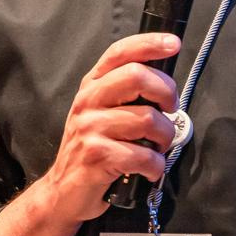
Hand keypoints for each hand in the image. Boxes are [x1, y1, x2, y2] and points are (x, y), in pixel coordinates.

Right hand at [29, 32, 180, 224]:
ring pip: (148, 119)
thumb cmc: (92, 150)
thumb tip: (163, 81)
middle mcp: (88, 102)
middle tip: (170, 110)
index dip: (149, 44)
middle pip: (137, 76)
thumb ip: (124, 93)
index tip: (173, 44)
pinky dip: (155, 166)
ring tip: (158, 147)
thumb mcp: (101, 113)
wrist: (63, 192)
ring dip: (164, 138)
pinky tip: (149, 169)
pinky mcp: (97, 156)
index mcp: (92, 86)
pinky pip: (143, 155)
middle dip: (166, 92)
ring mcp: (90, 128)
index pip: (120, 52)